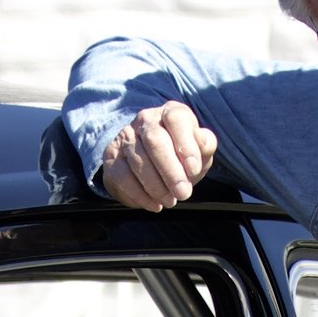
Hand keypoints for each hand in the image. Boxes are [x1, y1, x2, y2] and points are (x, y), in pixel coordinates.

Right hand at [98, 102, 219, 211]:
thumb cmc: (181, 155)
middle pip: (154, 141)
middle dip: (170, 171)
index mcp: (170, 112)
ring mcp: (126, 136)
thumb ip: (205, 145)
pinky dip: (139, 194)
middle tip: (183, 193)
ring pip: (137, 160)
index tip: (194, 170)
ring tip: (170, 201)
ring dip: (156, 186)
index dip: (186, 145)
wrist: (154, 164)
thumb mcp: (199, 150)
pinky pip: (122, 176)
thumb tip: (204, 143)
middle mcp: (146, 119)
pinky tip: (154, 204)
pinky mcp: (112, 156)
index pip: (176, 119)